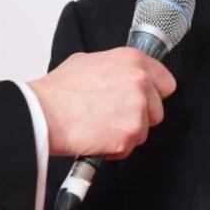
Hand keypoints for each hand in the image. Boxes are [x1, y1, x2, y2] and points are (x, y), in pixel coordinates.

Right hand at [29, 48, 175, 157]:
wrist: (43, 113)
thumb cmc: (59, 90)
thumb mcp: (87, 61)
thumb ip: (113, 67)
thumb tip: (119, 74)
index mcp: (132, 61)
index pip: (166, 82)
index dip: (153, 94)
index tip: (144, 100)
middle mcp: (140, 82)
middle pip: (157, 110)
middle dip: (139, 117)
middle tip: (113, 116)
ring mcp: (137, 108)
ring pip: (144, 130)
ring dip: (126, 133)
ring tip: (101, 126)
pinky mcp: (129, 133)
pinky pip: (130, 147)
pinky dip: (116, 148)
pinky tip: (98, 137)